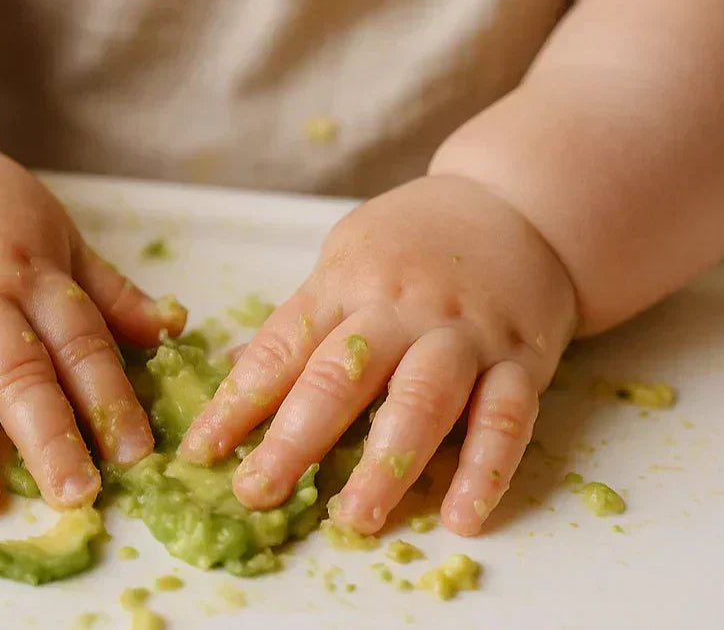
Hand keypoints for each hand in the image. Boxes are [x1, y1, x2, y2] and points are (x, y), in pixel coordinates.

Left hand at [180, 175, 576, 535]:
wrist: (516, 203)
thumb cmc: (415, 239)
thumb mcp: (347, 256)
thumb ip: (304, 319)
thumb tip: (237, 373)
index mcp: (347, 281)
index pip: (284, 346)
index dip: (239, 400)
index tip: (202, 450)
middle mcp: (402, 307)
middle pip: (342, 375)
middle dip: (294, 439)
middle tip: (255, 492)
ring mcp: (463, 334)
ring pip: (423, 400)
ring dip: (387, 464)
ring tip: (353, 518)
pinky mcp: (521, 359)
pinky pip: (505, 417)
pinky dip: (485, 470)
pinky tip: (462, 517)